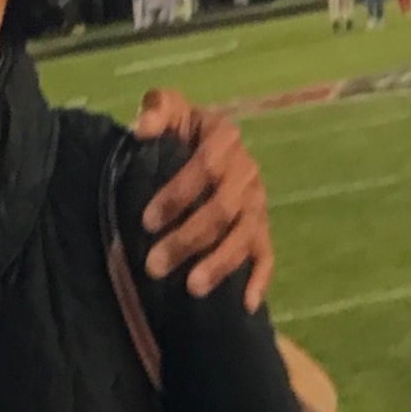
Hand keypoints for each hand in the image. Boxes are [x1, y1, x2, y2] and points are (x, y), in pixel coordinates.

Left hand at [134, 89, 272, 312]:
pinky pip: (266, 256)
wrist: (192, 144)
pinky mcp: (260, 229)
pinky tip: (245, 303)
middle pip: (224, 209)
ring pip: (244, 237)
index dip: (178, 194)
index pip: (207, 167)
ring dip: (219, 263)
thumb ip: (157, 108)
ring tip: (191, 288)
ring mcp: (256, 203)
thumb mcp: (165, 107)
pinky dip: (259, 279)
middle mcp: (247, 172)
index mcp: (225, 138)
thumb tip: (144, 128)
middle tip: (153, 265)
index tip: (147, 221)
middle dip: (189, 238)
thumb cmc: (175, 128)